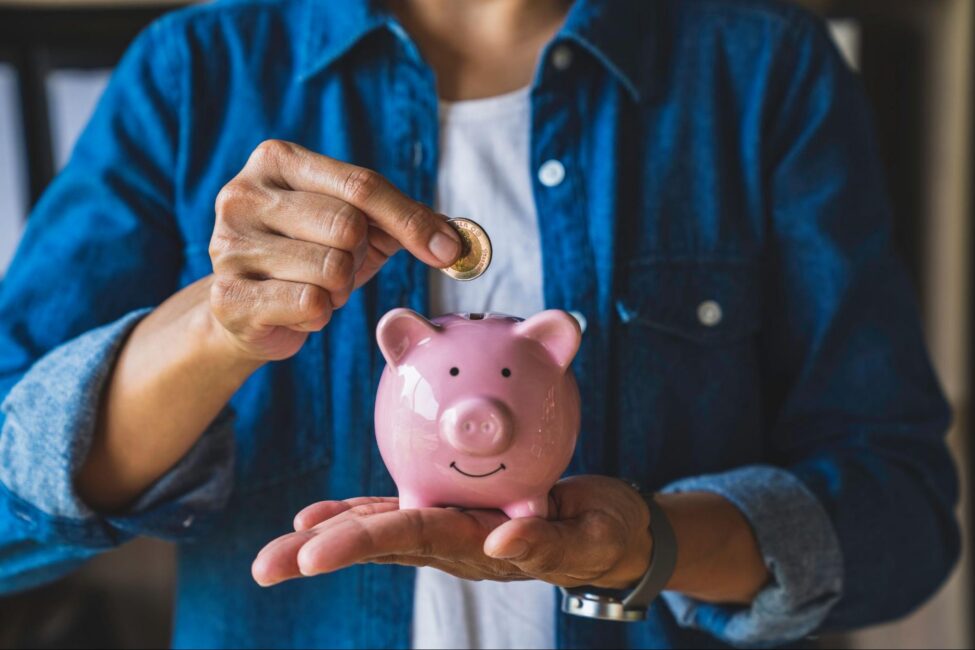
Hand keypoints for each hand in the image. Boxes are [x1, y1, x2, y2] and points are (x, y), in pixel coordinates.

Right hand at [208, 139, 461, 360]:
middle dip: (358, 257)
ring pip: (330, 269)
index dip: (411, 220)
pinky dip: (318, 315)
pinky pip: (310, 304)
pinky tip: (296, 310)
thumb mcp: (358, 227)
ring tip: (314, 287)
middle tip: (339, 268)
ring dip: (338, 290)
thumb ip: (404, 219)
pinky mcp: (227, 294)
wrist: (246, 312)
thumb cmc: (309, 258)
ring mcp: (228, 244)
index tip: (448, 250)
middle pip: (347, 225)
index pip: (362, 185)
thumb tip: (456, 241)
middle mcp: (243, 194)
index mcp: (277, 160)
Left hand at [252, 475, 652, 589]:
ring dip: (326, 536)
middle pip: (378, 540)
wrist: (608, 532)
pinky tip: (318, 516)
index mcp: (477, 546)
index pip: (410, 540)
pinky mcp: (454, 514)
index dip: (357, 542)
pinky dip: (356, 512)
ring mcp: (449, 531)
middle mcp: (453, 542)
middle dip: (320, 551)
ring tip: (278, 545)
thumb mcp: (589, 541)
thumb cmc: (604, 536)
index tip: (307, 556)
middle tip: (264, 566)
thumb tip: (500, 545)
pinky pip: (398, 513)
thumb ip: (548, 546)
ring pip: (378, 530)